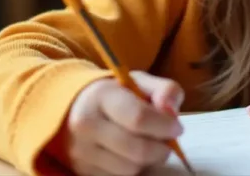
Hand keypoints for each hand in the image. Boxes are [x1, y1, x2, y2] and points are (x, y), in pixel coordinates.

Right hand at [59, 71, 184, 175]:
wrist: (73, 107)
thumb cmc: (116, 94)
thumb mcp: (141, 82)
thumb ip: (165, 90)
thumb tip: (171, 110)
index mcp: (101, 96)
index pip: (139, 118)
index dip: (165, 126)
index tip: (176, 128)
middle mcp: (86, 124)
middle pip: (137, 150)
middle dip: (161, 149)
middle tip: (167, 142)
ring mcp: (81, 151)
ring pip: (130, 169)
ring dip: (148, 161)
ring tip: (150, 147)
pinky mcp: (82, 170)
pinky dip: (133, 170)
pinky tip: (133, 155)